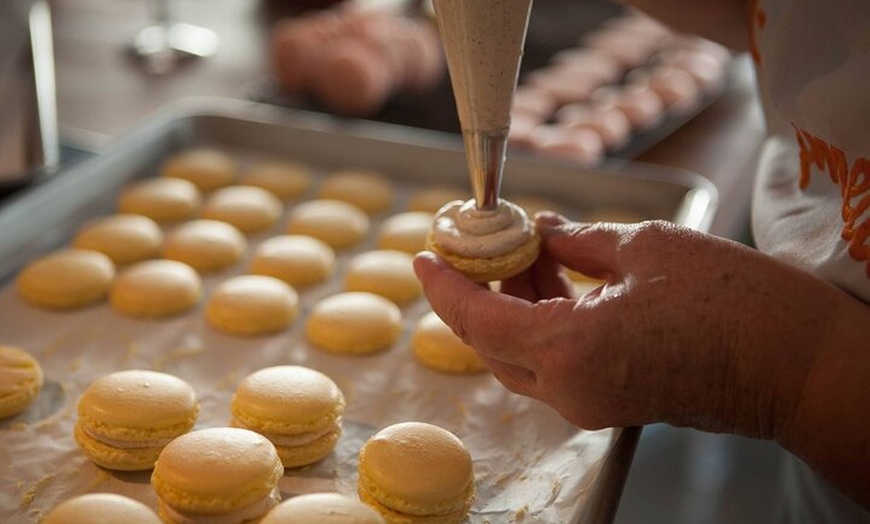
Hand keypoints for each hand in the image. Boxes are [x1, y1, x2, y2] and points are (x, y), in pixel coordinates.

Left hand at [414, 213, 826, 438]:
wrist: (797, 365)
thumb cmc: (733, 303)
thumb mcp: (646, 249)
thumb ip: (577, 242)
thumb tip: (542, 232)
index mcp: (568, 351)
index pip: (477, 320)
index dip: (445, 284)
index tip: (424, 253)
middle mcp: (568, 389)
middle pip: (492, 341)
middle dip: (478, 290)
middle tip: (481, 243)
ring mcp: (589, 402)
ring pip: (521, 354)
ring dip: (513, 303)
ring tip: (528, 248)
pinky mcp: (610, 401)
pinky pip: (553, 363)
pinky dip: (542, 322)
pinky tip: (555, 278)